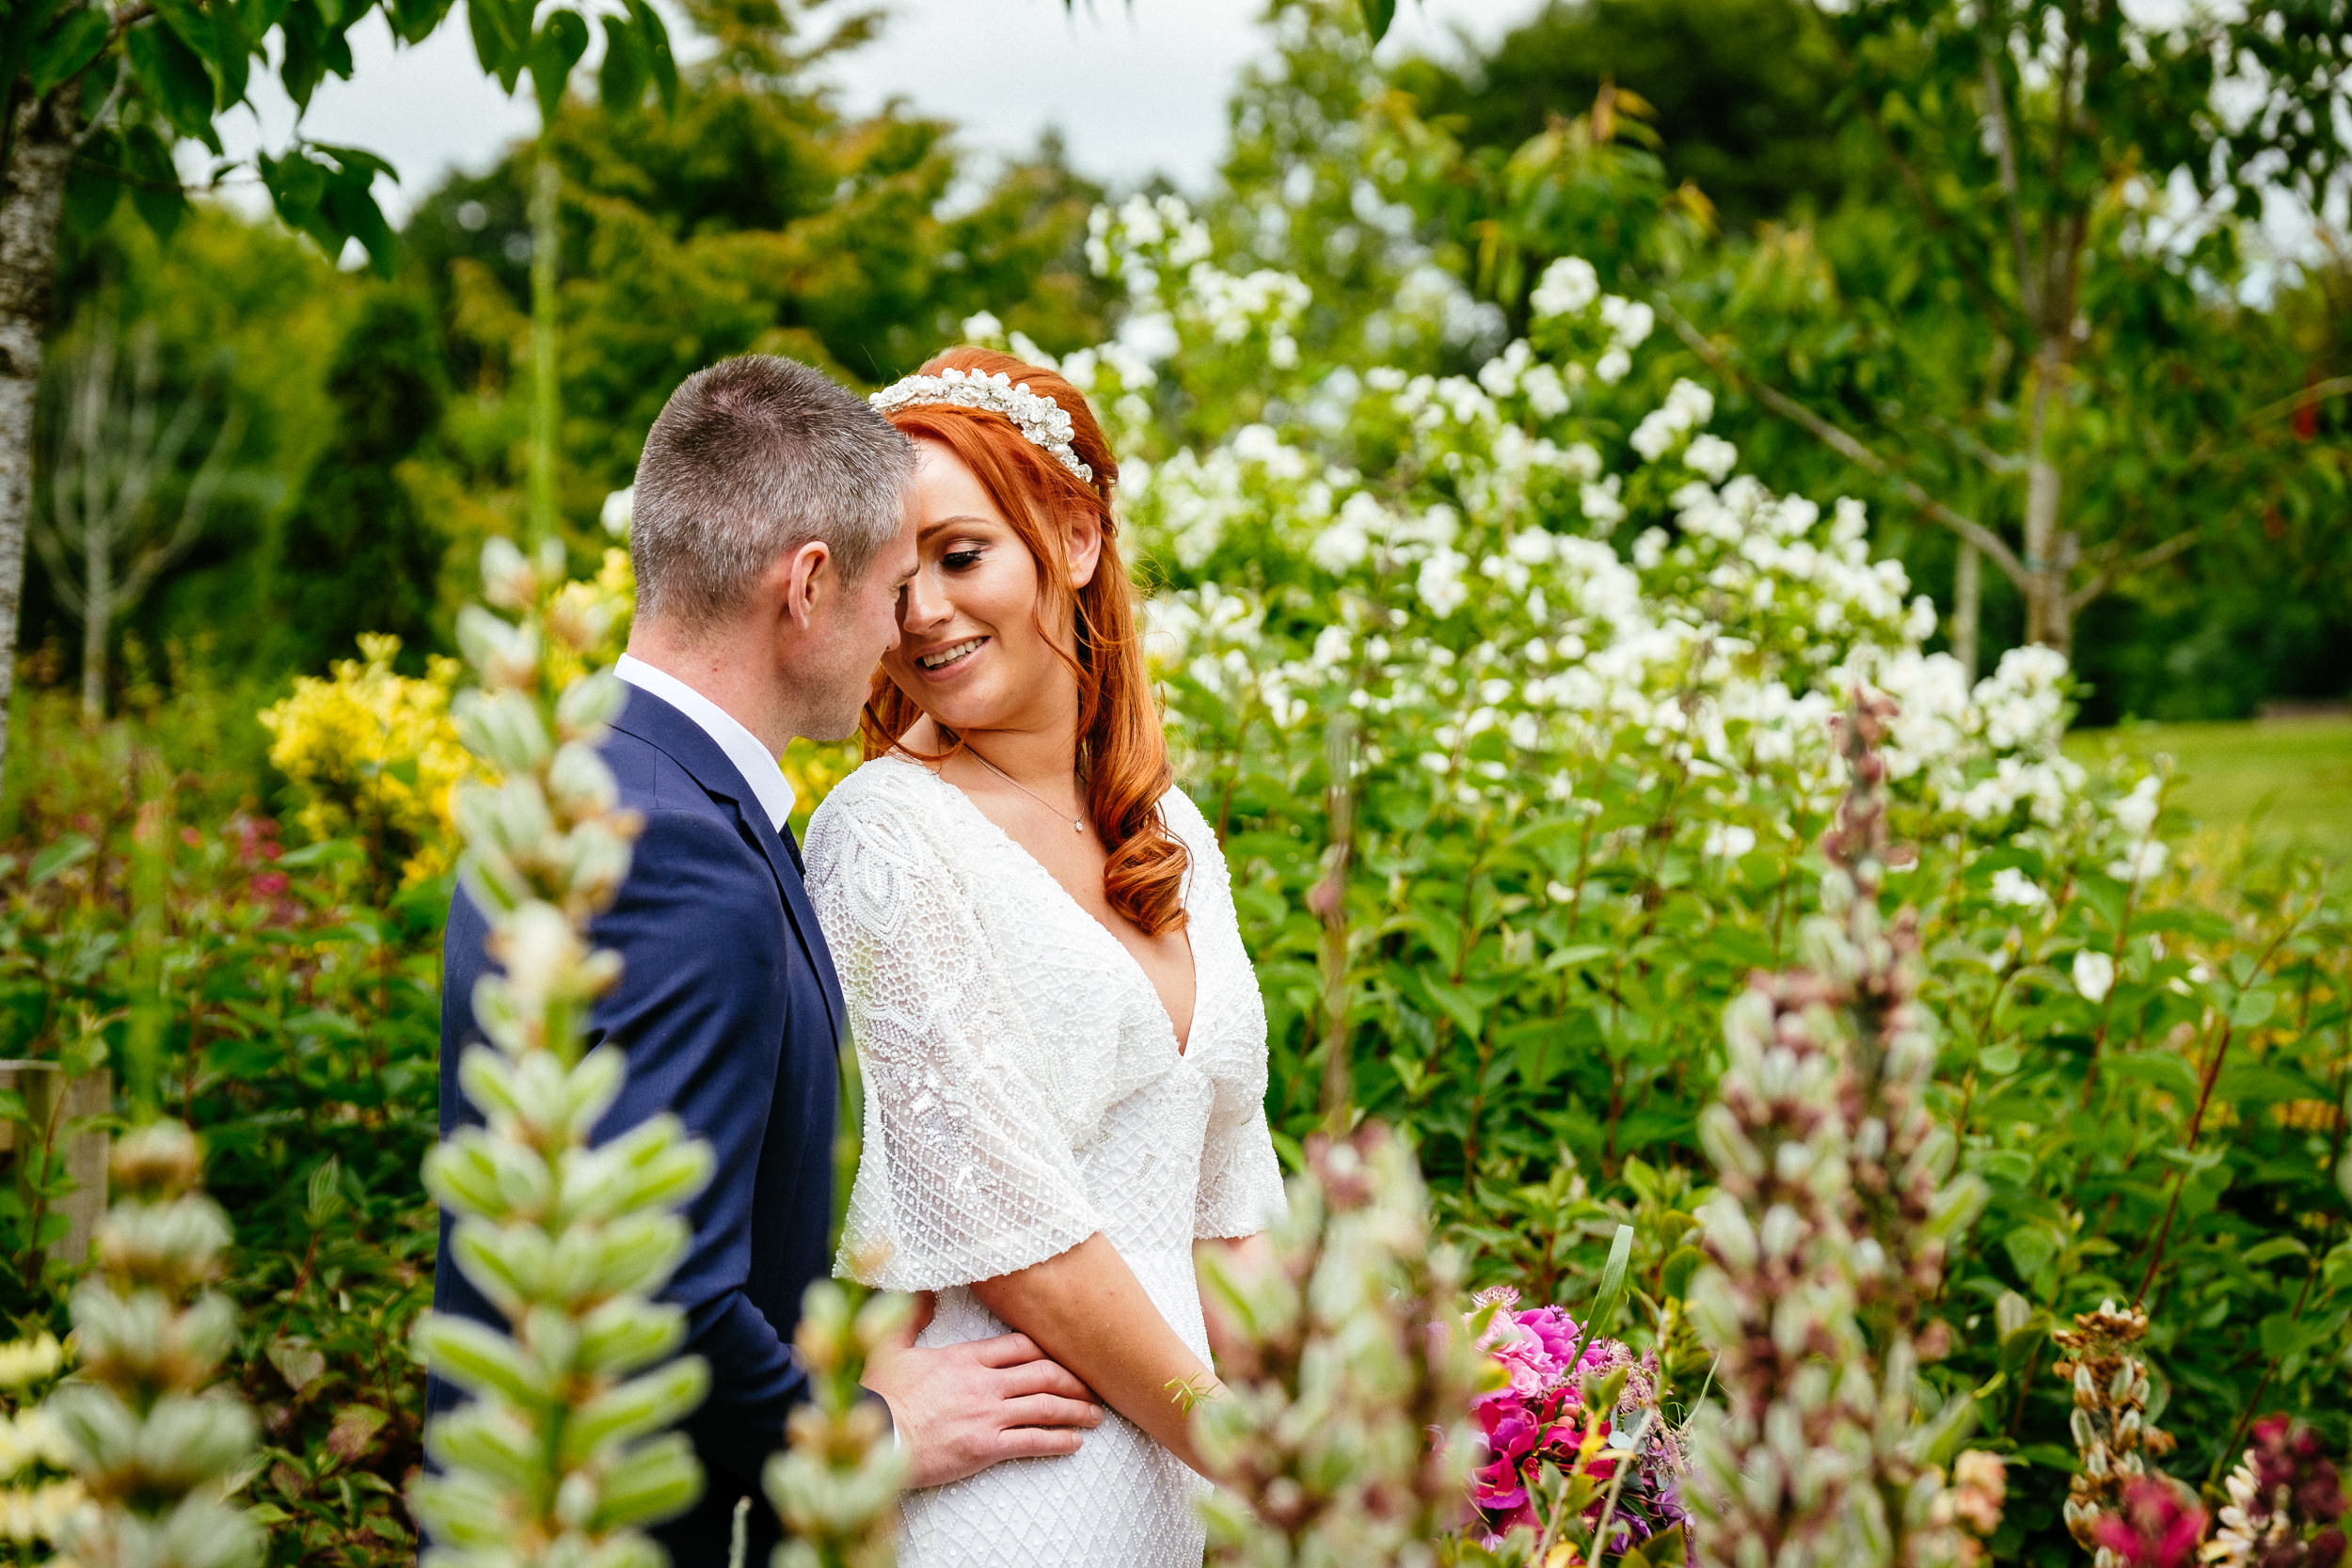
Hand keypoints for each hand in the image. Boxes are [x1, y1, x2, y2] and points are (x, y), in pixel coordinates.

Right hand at [861, 1292, 1104, 1489]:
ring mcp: (987, 1414)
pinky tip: (1074, 1443)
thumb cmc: (879, 1394)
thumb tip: (924, 1291)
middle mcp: (984, 1382)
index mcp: (965, 1356)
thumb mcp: (891, 1345)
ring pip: (1045, 1407)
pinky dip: (1058, 1442)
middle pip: (1043, 1374)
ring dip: (1075, 1411)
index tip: (1064, 1356)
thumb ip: (912, 1316)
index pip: (1021, 1346)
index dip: (1047, 1351)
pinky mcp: (985, 1447)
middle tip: (1094, 1386)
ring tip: (1095, 1416)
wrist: (874, 1435)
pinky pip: (1032, 1441)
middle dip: (1073, 1380)